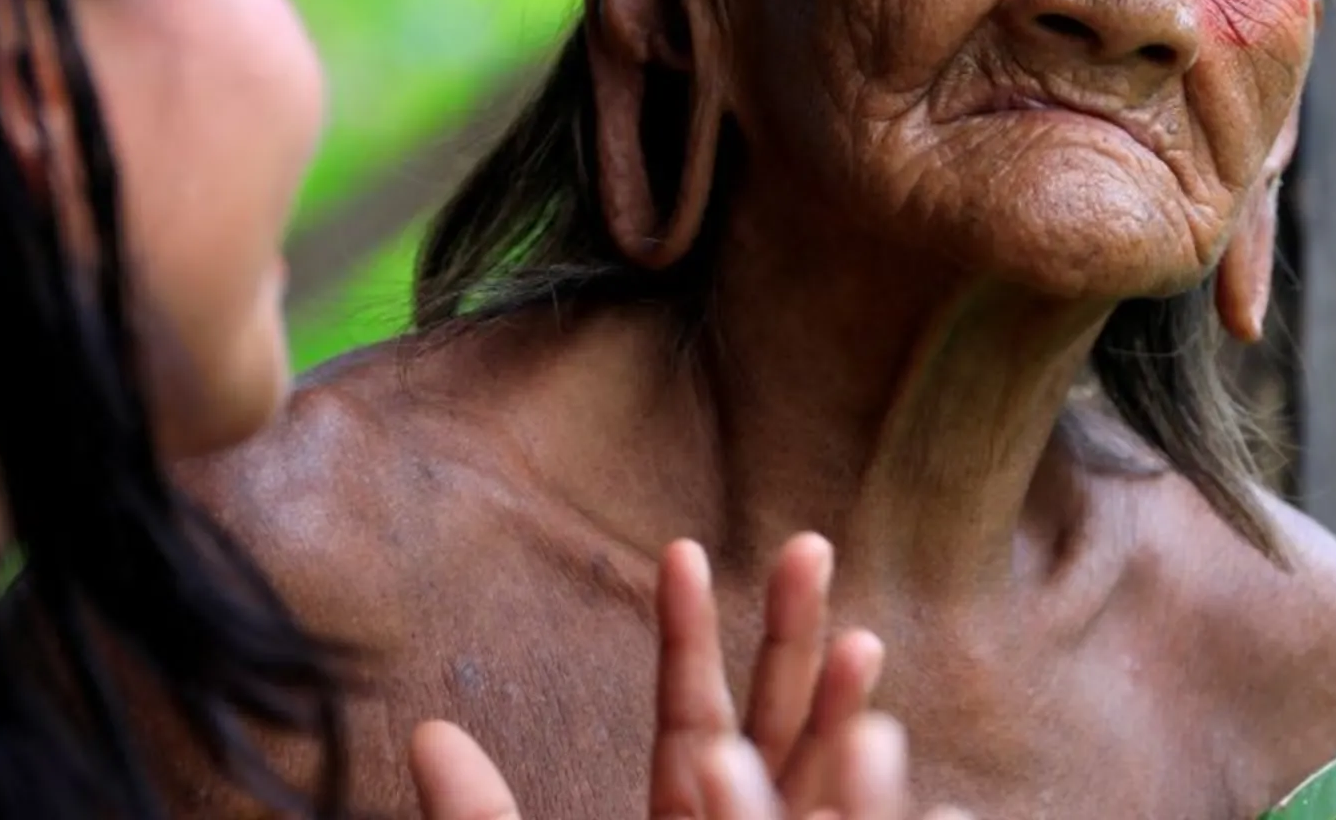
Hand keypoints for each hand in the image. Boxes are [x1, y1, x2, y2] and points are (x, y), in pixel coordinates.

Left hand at [408, 533, 968, 819]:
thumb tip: (425, 736)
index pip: (688, 714)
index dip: (686, 635)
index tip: (681, 551)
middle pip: (773, 730)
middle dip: (791, 641)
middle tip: (809, 542)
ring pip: (823, 798)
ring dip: (841, 732)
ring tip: (859, 649)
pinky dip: (870, 814)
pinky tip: (910, 778)